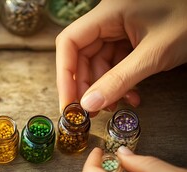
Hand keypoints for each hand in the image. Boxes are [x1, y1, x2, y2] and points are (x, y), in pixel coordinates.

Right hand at [56, 0, 186, 113]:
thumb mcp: (153, 55)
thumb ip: (119, 80)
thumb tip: (89, 106)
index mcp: (108, 13)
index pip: (69, 42)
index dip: (65, 74)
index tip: (68, 103)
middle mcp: (108, 19)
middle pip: (81, 55)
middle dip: (86, 86)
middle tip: (90, 113)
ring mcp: (118, 29)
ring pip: (98, 62)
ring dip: (105, 88)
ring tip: (117, 107)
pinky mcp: (129, 39)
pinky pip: (115, 63)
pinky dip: (119, 82)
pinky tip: (132, 96)